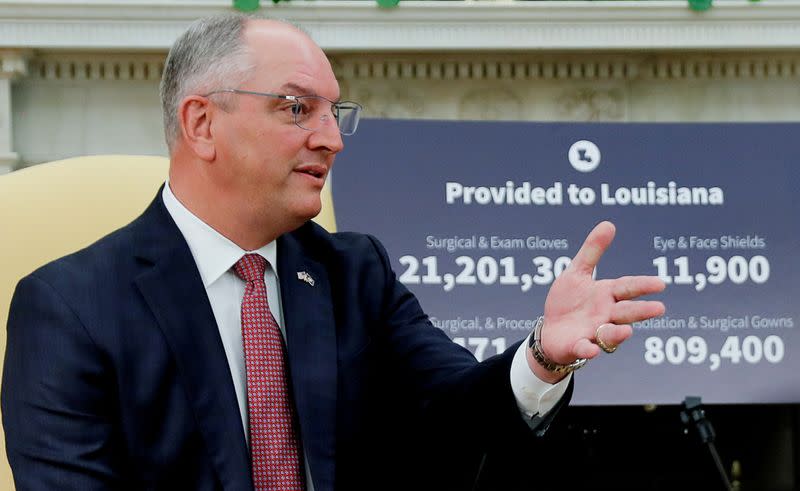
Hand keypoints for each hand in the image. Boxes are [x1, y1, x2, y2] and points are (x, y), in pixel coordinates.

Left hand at [527, 221, 665, 382]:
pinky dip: (588, 350)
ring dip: (618, 333)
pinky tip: (591, 350)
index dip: (643, 286)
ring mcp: (594, 332)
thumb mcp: (576, 272)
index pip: (627, 288)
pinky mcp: (579, 346)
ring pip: (610, 334)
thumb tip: (609, 224)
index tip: (661, 283)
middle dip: (641, 311)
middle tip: (659, 308)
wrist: (550, 330)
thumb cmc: (568, 301)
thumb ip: (592, 251)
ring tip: (627, 330)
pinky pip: (585, 349)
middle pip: (626, 312)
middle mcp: (605, 315)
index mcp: (606, 295)